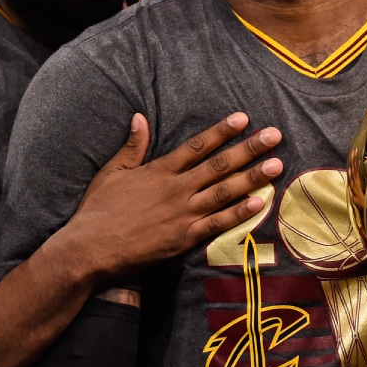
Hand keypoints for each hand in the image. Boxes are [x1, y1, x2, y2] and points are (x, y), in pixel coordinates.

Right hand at [59, 112, 283, 278]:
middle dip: (249, 149)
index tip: (243, 118)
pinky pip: (218, 224)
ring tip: (277, 164)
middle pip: (219, 165)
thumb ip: (132, 146)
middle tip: (274, 135)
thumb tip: (140, 117)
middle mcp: (177, 190)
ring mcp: (183, 215)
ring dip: (252, 177)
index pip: (197, 146)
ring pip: (225, 192)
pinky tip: (260, 202)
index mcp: (160, 171)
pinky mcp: (184, 239)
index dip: (222, 131)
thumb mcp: (112, 172)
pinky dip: (239, 213)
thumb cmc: (97, 211)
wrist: (89, 250)